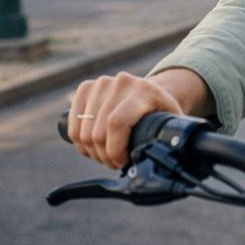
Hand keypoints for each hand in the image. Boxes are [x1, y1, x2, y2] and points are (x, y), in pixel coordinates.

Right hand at [68, 68, 211, 169]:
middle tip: (116, 162)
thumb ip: (172, 141)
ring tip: (106, 155)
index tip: (122, 162)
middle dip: (104, 156)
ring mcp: (102, 83)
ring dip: (91, 151)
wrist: (152, 93)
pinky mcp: (87, 88)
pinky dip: (78, 141)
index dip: (114, 149)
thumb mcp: (171, 125)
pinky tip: (91, 146)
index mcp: (145, 91)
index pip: (117, 122)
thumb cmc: (161, 114)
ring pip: (82, 130)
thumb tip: (170, 160)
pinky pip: (73, 122)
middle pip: (98, 131)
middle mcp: (122, 82)